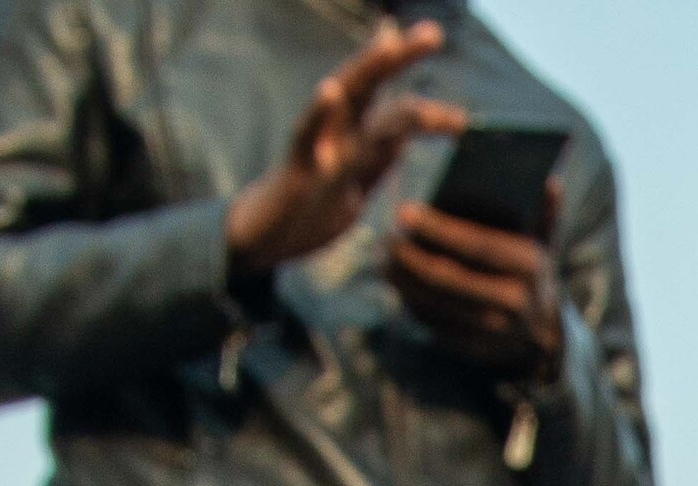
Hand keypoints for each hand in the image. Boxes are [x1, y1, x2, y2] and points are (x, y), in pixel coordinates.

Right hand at [225, 20, 459, 276]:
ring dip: (367, 73)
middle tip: (433, 33)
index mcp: (356, 138)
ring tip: (389, 46)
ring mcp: (317, 148)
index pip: (391, 101)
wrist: (264, 241)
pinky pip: (305, 138)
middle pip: (372, 87)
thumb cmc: (309, 210)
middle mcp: (338, 134)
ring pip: (345, 106)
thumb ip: (379, 156)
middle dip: (400, 59)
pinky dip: (318, 114)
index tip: (432, 35)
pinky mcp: (295, 171)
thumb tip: (408, 134)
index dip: (413, 76)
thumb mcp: (356, 184)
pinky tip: (329, 90)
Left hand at [390, 191, 561, 374]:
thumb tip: (550, 181)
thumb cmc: (532, 272)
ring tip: (383, 257)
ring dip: (402, 279)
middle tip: (386, 237)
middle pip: (447, 278)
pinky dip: (409, 300)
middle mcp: (512, 300)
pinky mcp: (471, 346)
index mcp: (527, 266)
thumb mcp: (544, 241)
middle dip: (410, 257)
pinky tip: (397, 282)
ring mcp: (491, 329)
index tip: (404, 213)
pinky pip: (431, 322)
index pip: (476, 245)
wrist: (543, 332)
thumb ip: (545, 211)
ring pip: (433, 302)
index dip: (437, 230)